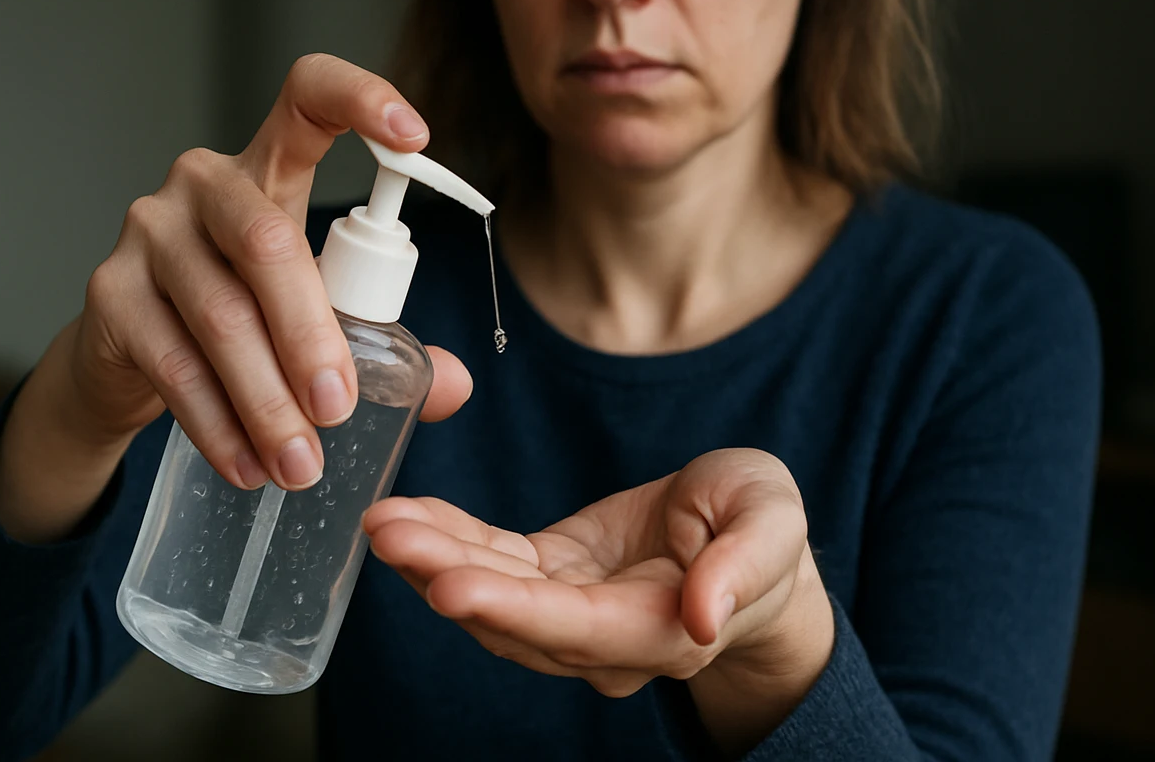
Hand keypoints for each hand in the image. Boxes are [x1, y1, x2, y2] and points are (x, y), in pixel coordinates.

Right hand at [0, 55, 473, 540]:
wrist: (128, 362)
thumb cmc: (245, 319)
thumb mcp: (318, 319)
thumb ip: (386, 343)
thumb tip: (453, 386)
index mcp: (268, 169)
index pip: (307, 98)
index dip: (361, 99)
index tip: (417, 136)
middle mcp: (203, 184)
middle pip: (267, 242)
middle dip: (311, 335)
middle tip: (339, 410)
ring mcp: (148, 232)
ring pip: (220, 315)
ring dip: (266, 400)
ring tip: (301, 465)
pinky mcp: (109, 294)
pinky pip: (173, 364)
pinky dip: (217, 424)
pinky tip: (247, 465)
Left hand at [364, 448, 834, 753]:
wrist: (746, 536)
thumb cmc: (764, 525)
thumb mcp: (772, 521)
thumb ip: (743, 565)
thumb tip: (702, 617)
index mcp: (663, 628)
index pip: (577, 627)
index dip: (512, 609)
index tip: (449, 586)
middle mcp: (606, 638)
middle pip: (515, 620)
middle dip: (446, 577)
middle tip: (389, 534)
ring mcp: (572, 612)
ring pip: (491, 598)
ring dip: (432, 560)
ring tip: (383, 520)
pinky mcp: (552, 576)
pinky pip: (491, 563)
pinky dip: (448, 539)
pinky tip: (408, 515)